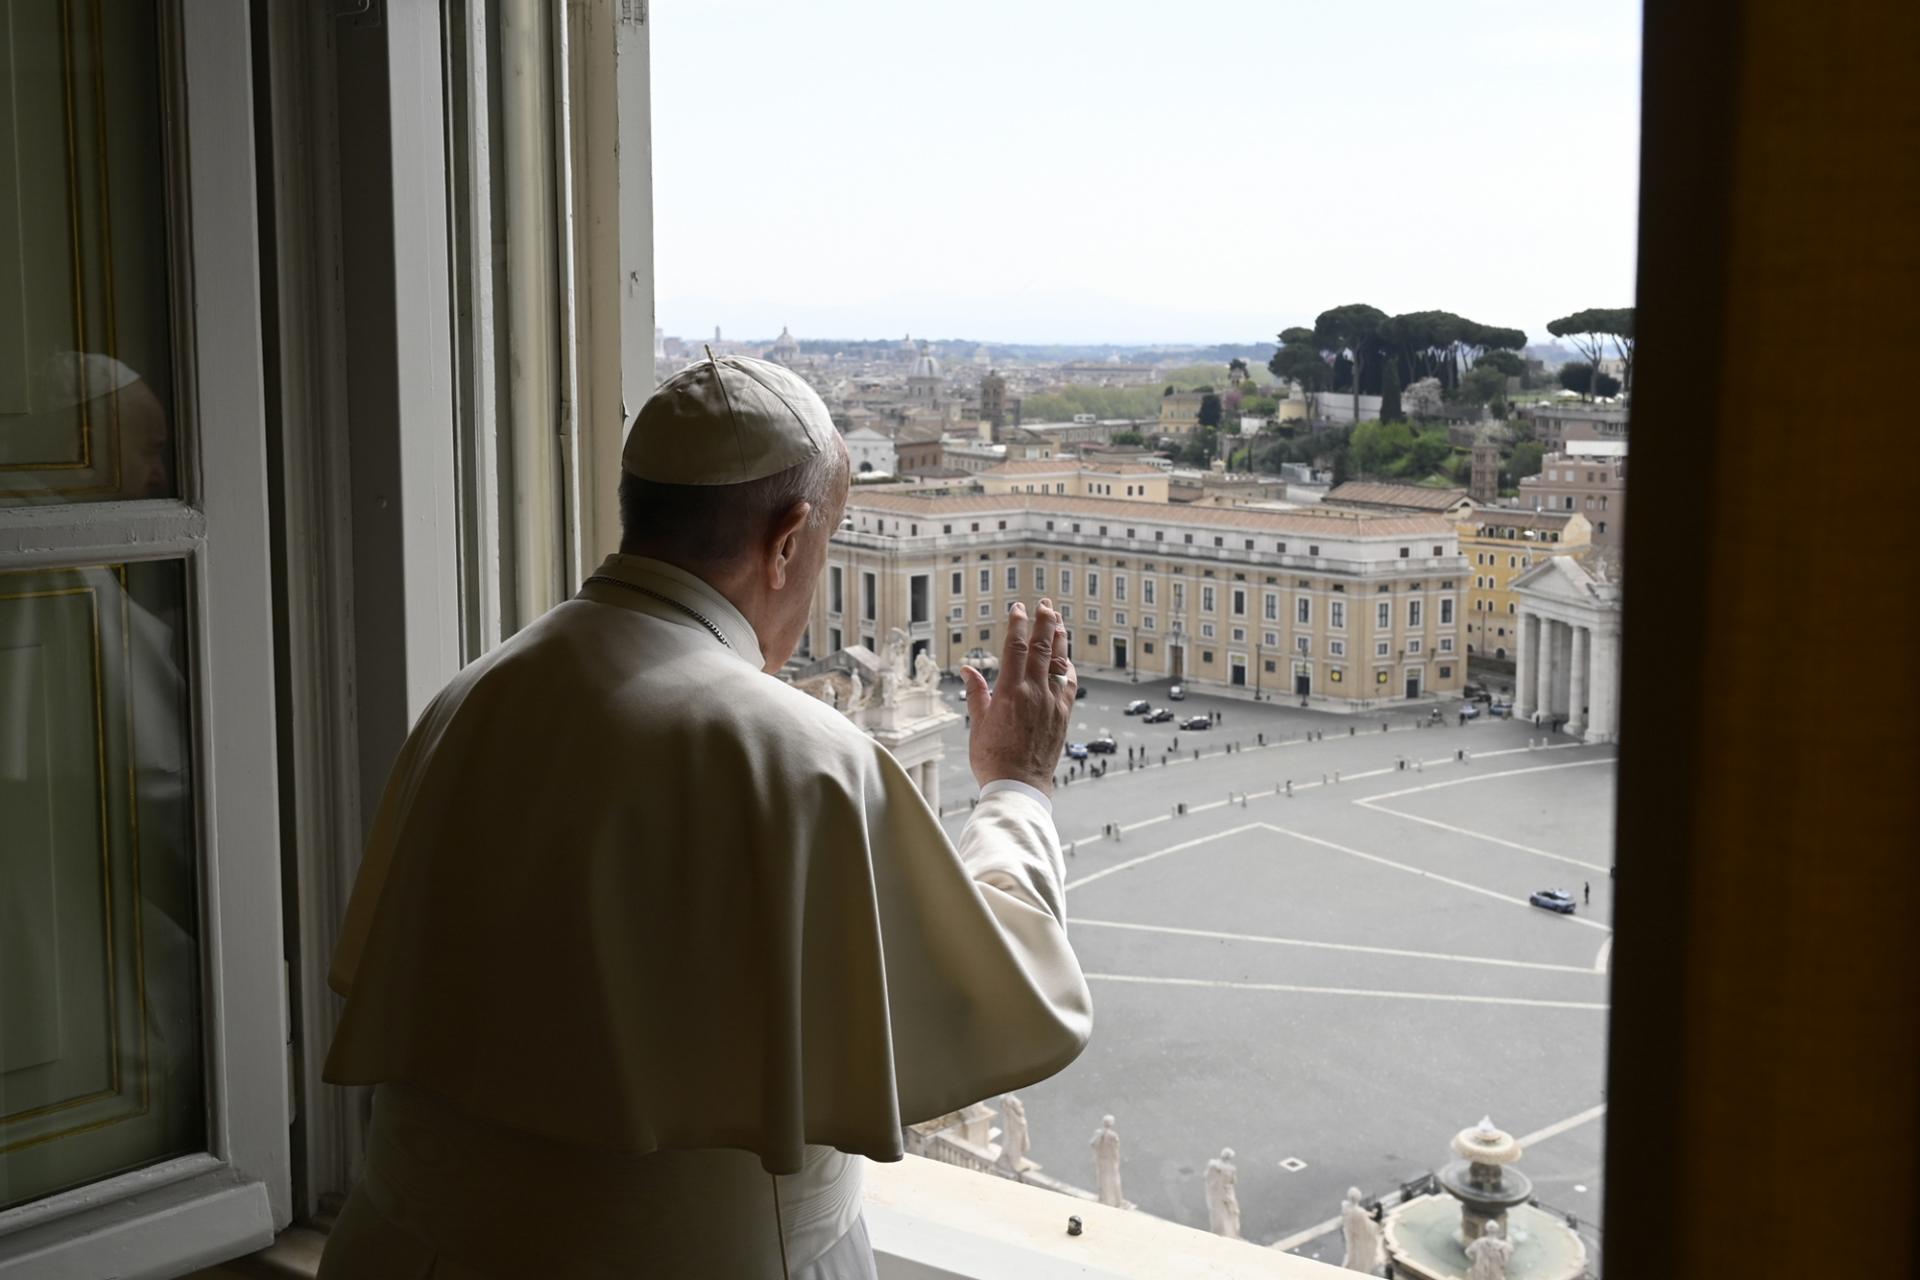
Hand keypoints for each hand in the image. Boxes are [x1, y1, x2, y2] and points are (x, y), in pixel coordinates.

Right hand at [962, 599, 1075, 793]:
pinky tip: (1067, 659)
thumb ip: (976, 692)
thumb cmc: (993, 758)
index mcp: (1010, 692)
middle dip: (1044, 622)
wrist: (1020, 786)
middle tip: (1045, 604)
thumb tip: (968, 669)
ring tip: (1058, 622)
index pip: (1016, 648)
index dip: (1017, 625)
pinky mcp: (1063, 716)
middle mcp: (1035, 693)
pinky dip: (1068, 668)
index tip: (1019, 608)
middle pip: (1042, 648)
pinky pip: (1069, 685)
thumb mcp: (977, 723)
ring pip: (1059, 663)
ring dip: (1059, 639)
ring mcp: (1052, 704)